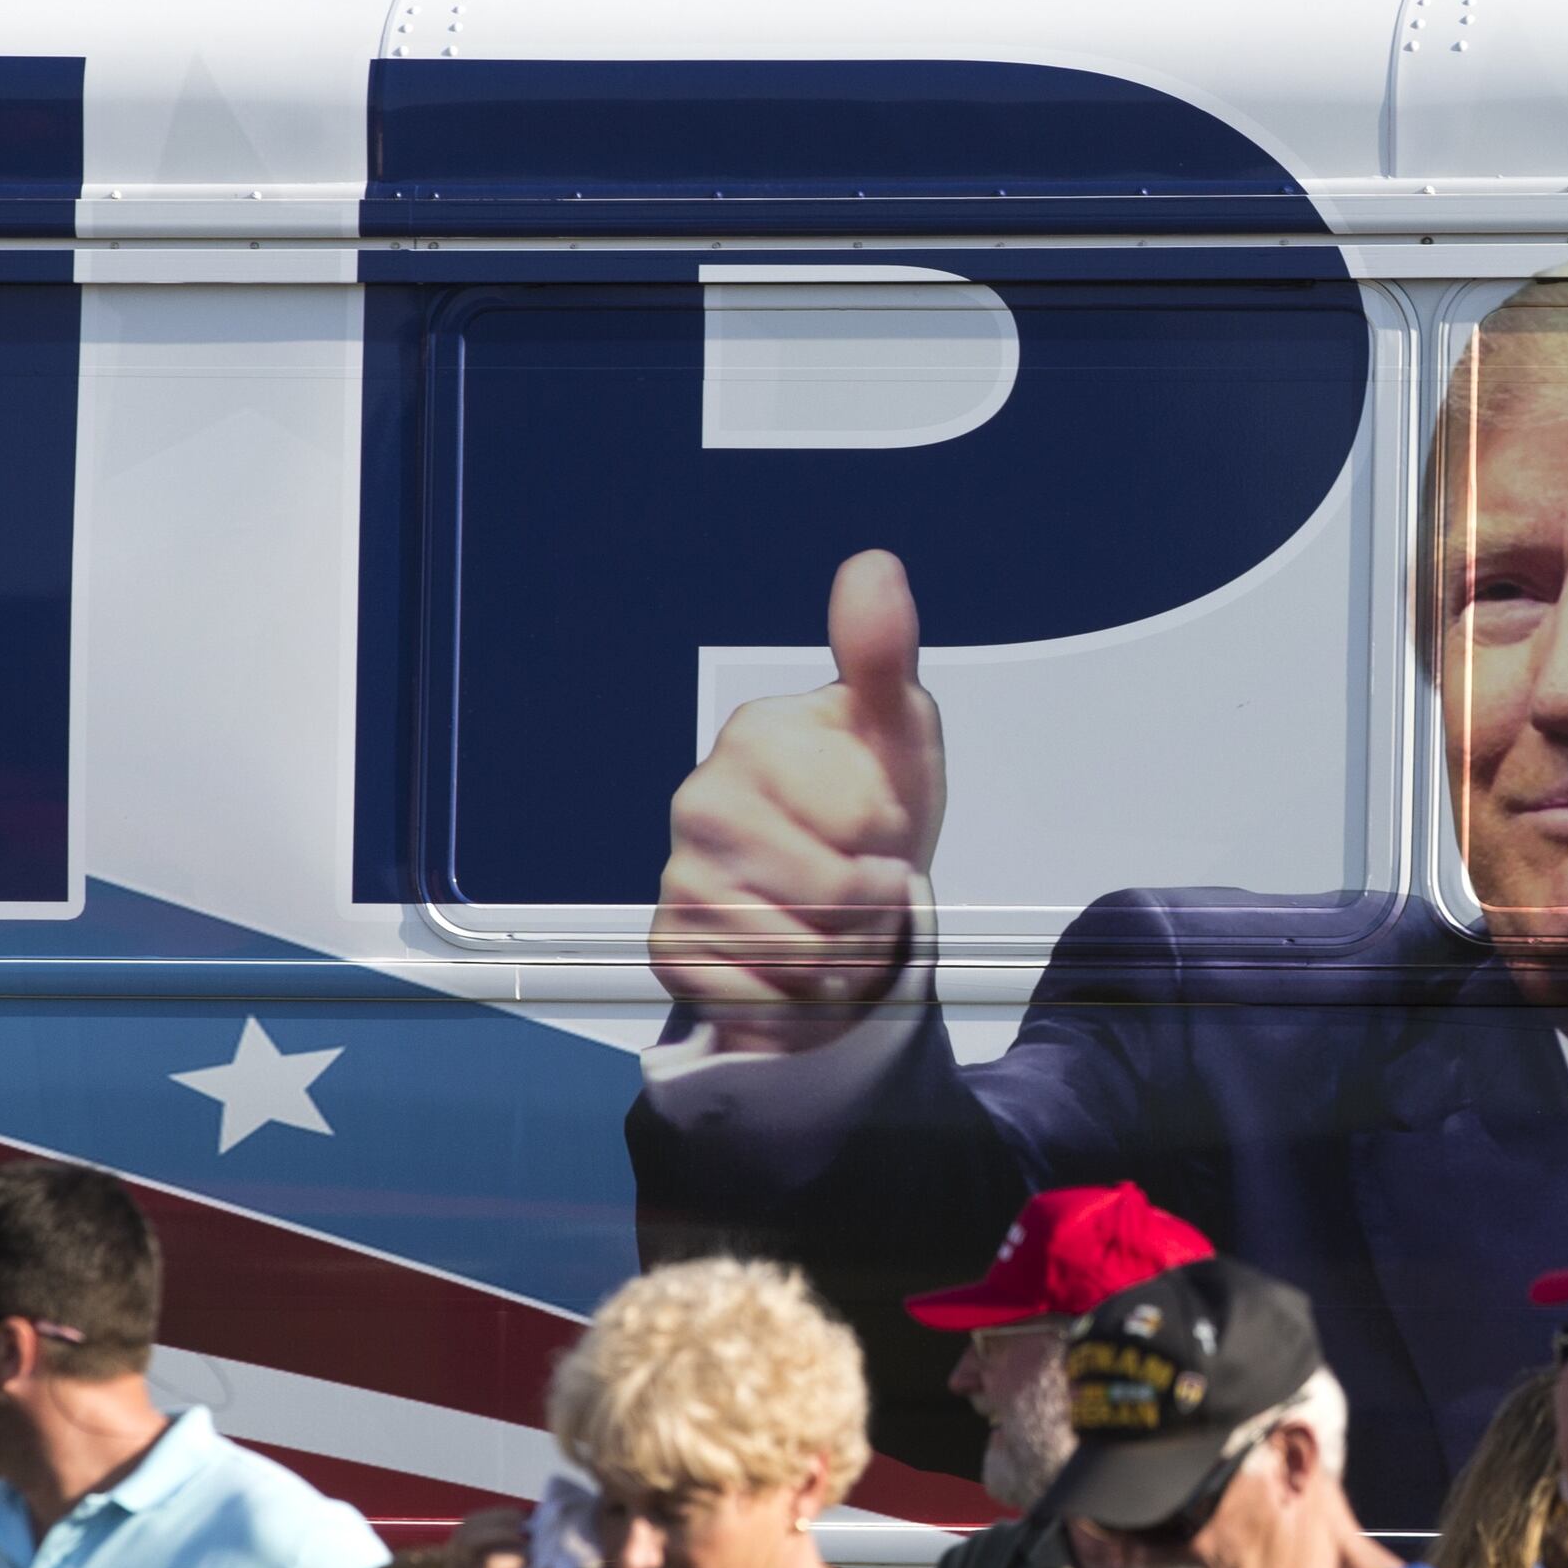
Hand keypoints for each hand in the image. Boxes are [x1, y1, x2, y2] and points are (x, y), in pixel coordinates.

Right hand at [441, 1509, 536, 1567]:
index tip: (527, 1520)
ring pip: (471, 1544)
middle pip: (466, 1530)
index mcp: (461, 1566)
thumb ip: (528, 1555)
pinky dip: (512, 1558)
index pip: (469, 1524)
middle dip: (501, 1521)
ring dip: (506, 1537)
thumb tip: (550, 1527)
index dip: (499, 1514)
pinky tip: (530, 1566)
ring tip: (530, 1548)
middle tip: (528, 1532)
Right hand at [649, 550, 948, 1055]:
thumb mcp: (896, 730)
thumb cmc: (871, 806)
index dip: (895, 837)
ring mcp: (679, 877)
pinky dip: (799, 1001)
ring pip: (801, 954)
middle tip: (866, 887)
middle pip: (831, 894)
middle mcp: (701, 801)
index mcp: (755, 737)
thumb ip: (882, 652)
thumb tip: (875, 565)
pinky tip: (798, 966)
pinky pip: (759, 999)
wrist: (840, 905)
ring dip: (845, 957)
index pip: (864, 819)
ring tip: (836, 925)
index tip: (882, 825)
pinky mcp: (671, 949)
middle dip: (874, 907)